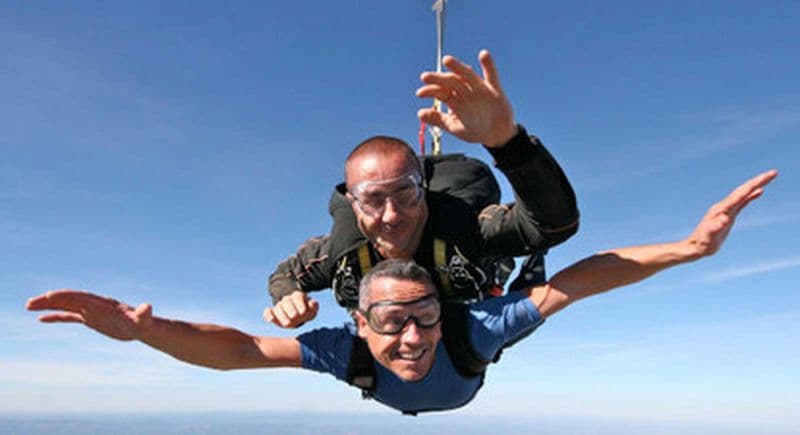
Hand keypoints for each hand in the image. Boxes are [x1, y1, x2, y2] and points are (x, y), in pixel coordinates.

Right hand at [26, 290, 152, 340]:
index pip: (82, 297)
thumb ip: (144, 313)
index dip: (66, 296)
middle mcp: (94, 305)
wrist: (142, 325)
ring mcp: (90, 311)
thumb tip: (149, 308)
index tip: (50, 295)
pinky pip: (69, 316)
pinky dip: (56, 317)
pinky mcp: (90, 319)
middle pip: (69, 300)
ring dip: (48, 306)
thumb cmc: (143, 323)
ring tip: (28, 306)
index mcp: (103, 303)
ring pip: (66, 306)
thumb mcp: (144, 319)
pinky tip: (41, 319)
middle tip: (30, 302)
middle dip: (51, 300)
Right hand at [262, 290, 318, 327]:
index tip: (303, 312)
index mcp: (297, 296)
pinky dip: (268, 315)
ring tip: (287, 323)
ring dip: (282, 314)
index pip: (297, 296)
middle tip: (294, 317)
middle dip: (290, 309)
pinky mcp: (272, 313)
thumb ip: (314, 306)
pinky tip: (270, 319)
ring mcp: (279, 306)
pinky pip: (267, 312)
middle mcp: (288, 300)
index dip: (300, 303)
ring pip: (278, 306)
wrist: (296, 316)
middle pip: (287, 301)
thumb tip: (313, 303)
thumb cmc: (305, 312)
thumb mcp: (312, 310)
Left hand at [416, 49, 516, 147]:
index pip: (440, 92)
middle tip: (425, 77)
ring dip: (458, 67)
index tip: (420, 93)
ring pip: (467, 75)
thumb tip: (419, 113)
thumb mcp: (454, 127)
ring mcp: (479, 89)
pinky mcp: (494, 90)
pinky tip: (484, 54)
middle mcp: (465, 91)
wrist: (496, 135)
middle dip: (438, 79)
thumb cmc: (474, 130)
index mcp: (455, 100)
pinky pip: (492, 76)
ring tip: (446, 60)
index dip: (430, 91)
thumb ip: (438, 120)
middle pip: (451, 81)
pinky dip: (489, 65)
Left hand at [686, 169, 777, 257]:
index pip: (741, 193)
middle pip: (743, 190)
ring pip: (743, 194)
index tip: (767, 176)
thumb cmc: (703, 242)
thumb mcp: (710, 236)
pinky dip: (751, 195)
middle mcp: (724, 206)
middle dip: (758, 181)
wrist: (696, 246)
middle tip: (774, 172)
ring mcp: (726, 209)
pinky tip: (759, 192)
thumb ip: (716, 227)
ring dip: (755, 185)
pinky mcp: (728, 214)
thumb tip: (724, 219)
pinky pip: (742, 201)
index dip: (754, 184)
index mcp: (722, 208)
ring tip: (768, 178)